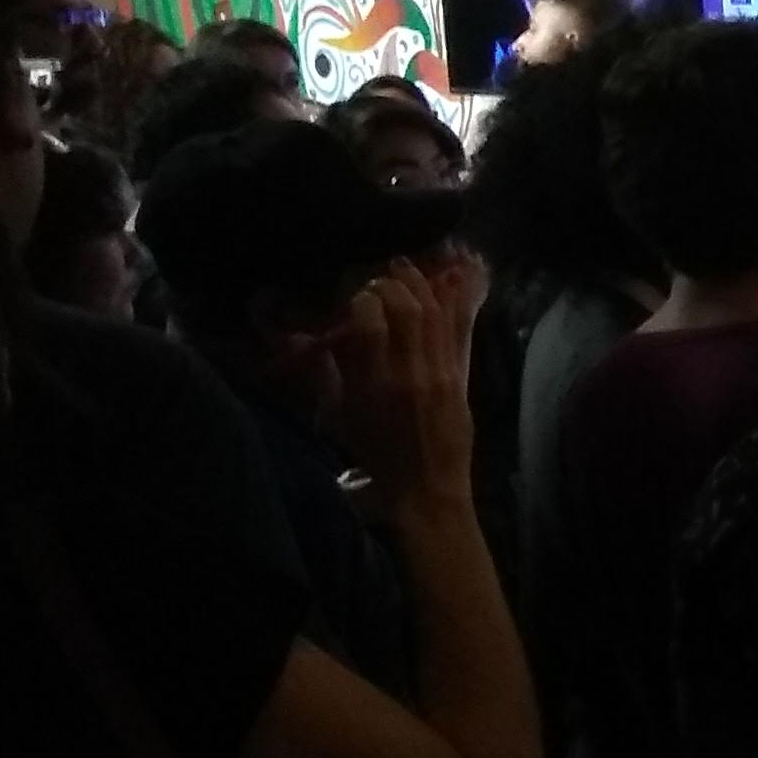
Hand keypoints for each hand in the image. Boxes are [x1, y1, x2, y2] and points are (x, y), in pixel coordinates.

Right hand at [328, 262, 473, 510]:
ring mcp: (442, 374)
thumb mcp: (340, 417)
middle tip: (379, 281)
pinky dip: (455, 301)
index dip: (361, 298)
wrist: (427, 488)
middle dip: (391, 284)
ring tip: (406, 269)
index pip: (370, 321)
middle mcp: (411, 373)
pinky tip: (450, 281)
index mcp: (374, 384)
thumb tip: (294, 335)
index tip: (353, 296)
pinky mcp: (462, 378)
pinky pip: (459, 330)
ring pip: (436, 314)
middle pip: (407, 308)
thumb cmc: (376, 455)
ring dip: (422, 284)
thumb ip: (321, 372)